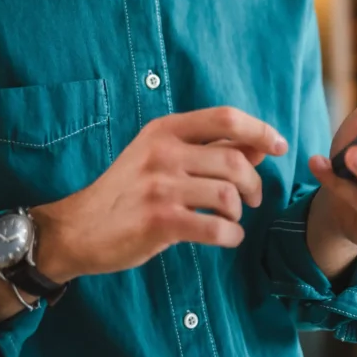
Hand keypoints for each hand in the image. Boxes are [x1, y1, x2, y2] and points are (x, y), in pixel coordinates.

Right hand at [31, 107, 286, 281]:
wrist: (78, 228)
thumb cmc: (127, 192)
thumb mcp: (161, 157)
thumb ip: (208, 149)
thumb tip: (259, 144)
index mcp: (165, 130)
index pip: (225, 118)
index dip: (260, 130)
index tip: (278, 146)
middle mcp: (163, 153)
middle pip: (235, 161)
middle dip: (254, 183)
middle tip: (251, 199)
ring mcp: (160, 186)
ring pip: (228, 195)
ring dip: (239, 212)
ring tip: (230, 219)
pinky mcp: (159, 221)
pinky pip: (216, 227)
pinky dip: (231, 235)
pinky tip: (226, 237)